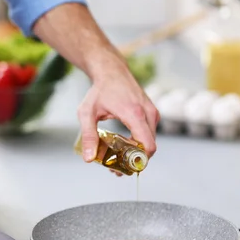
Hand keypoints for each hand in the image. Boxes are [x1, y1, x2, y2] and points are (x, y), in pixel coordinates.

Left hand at [77, 50, 158, 173]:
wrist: (111, 71)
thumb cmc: (99, 91)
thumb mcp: (87, 113)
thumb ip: (88, 136)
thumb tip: (89, 159)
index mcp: (134, 114)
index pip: (147, 146)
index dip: (137, 161)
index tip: (122, 168)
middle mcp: (148, 113)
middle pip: (149, 147)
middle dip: (134, 161)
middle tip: (116, 168)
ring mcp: (152, 113)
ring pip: (150, 141)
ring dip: (137, 153)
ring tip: (117, 158)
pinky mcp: (152, 113)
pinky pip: (149, 133)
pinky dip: (139, 143)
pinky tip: (123, 145)